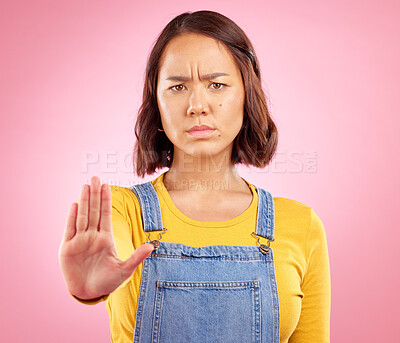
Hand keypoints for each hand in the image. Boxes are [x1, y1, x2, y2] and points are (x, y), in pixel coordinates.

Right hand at [58, 176, 153, 299]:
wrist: (89, 293)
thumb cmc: (107, 282)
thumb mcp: (124, 270)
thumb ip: (136, 257)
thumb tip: (152, 246)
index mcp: (105, 238)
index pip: (106, 215)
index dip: (106, 200)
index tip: (107, 186)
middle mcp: (92, 236)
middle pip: (93, 211)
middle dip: (95, 194)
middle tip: (96, 178)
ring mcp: (79, 240)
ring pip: (82, 216)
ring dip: (84, 201)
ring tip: (85, 186)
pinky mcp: (67, 248)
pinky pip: (70, 229)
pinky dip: (72, 217)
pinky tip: (74, 204)